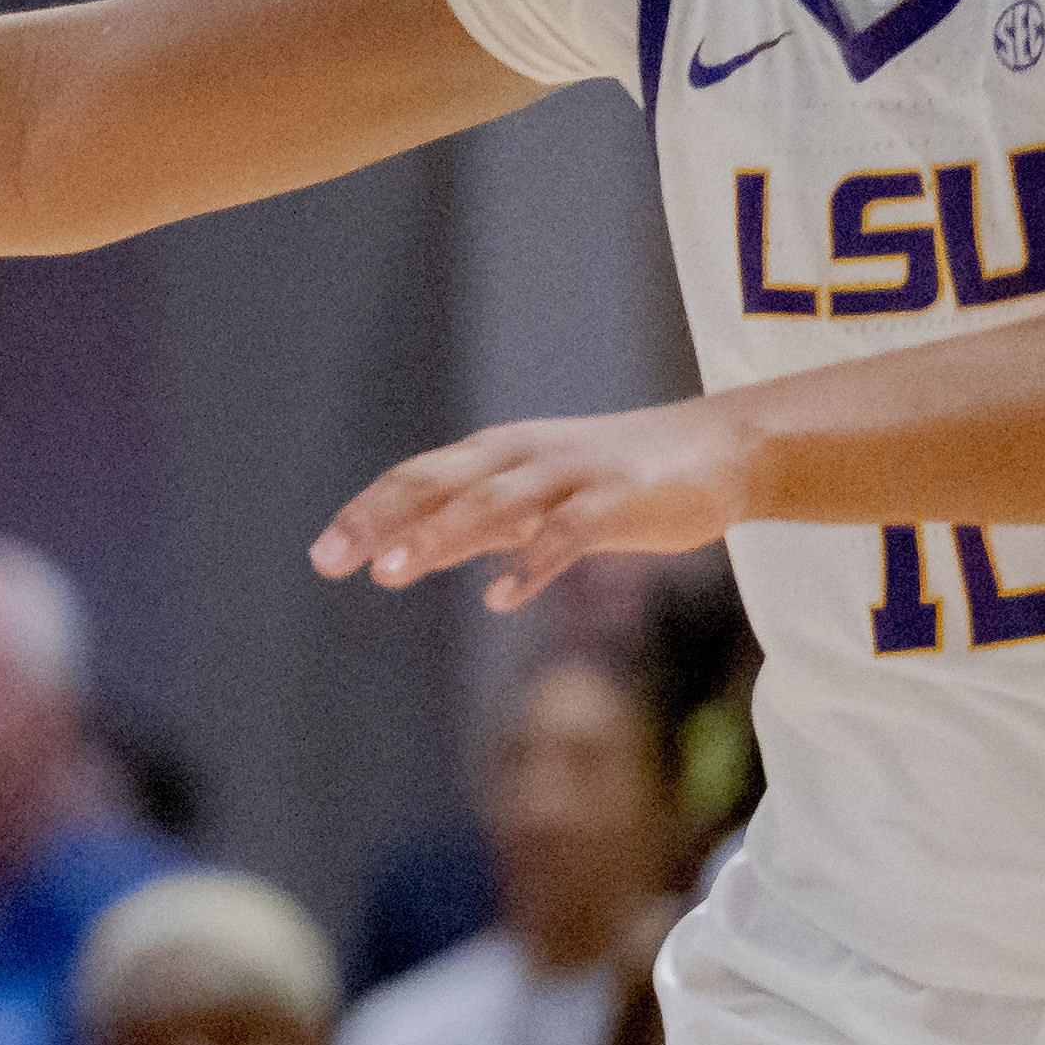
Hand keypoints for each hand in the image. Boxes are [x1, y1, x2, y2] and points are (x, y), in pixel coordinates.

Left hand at [308, 402, 743, 610]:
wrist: (721, 449)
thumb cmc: (620, 478)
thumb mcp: (539, 496)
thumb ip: (482, 522)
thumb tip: (417, 552)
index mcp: (500, 455)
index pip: (419, 479)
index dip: (369, 511)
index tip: (323, 554)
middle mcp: (526, 457)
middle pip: (441, 484)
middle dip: (382, 519)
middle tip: (331, 560)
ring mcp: (572, 476)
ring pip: (493, 503)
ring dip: (438, 535)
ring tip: (390, 570)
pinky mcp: (619, 501)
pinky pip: (568, 533)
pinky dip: (532, 561)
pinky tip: (500, 596)